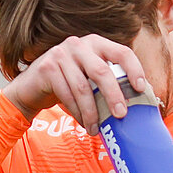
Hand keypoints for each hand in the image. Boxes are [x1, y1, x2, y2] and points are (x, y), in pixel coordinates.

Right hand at [3, 34, 146, 132]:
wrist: (32, 87)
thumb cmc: (68, 84)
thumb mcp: (89, 78)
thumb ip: (107, 81)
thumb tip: (136, 103)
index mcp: (96, 43)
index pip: (121, 52)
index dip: (134, 69)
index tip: (141, 88)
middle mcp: (80, 44)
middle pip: (102, 72)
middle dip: (113, 96)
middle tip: (120, 115)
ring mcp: (61, 54)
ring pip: (83, 88)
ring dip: (92, 112)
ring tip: (96, 129)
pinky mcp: (47, 67)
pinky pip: (67, 95)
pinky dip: (77, 112)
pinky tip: (83, 123)